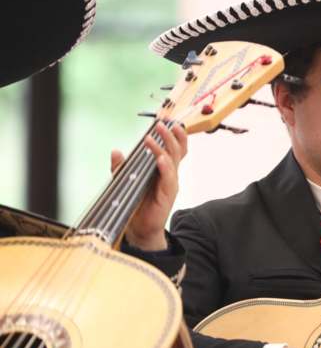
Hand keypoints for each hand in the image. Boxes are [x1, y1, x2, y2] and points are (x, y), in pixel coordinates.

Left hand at [114, 122, 186, 250]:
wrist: (140, 228)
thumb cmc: (137, 203)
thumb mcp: (126, 181)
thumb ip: (122, 167)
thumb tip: (116, 151)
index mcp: (163, 168)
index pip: (174, 147)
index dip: (173, 133)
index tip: (166, 119)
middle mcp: (170, 173)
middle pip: (177, 149)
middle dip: (171, 135)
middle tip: (161, 123)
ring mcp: (170, 183)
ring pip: (173, 160)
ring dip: (165, 146)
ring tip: (153, 136)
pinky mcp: (167, 195)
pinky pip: (169, 179)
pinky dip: (166, 168)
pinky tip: (161, 160)